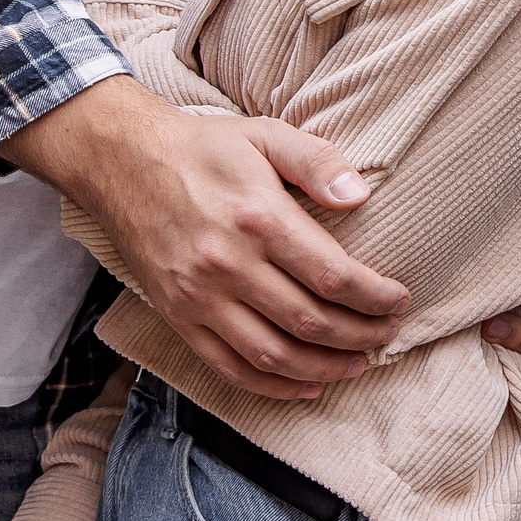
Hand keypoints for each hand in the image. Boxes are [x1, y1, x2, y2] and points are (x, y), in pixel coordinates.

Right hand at [0, 76, 411, 397]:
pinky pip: (229, 367)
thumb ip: (317, 162)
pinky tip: (305, 386)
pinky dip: (272, 386)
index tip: (399, 300)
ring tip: (358, 364)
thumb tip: (360, 195)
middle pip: (310, 321)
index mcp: (259, 218)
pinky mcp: (177, 317)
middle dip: (360, 336)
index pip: (332, 276)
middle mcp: (228, 265)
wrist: (121, 162)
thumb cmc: (204, 148)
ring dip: (324, 368)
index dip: (374, 296)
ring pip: (273, 355)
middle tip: (388, 334)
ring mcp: (199, 298)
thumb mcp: (265, 135)